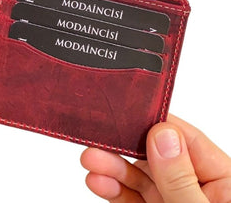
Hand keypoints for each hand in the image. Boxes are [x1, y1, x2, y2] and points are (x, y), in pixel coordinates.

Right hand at [81, 114, 230, 201]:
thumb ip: (181, 178)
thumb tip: (161, 135)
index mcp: (223, 179)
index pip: (185, 139)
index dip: (152, 124)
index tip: (124, 115)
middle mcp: (198, 186)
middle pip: (155, 155)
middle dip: (123, 148)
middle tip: (97, 141)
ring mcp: (176, 200)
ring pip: (140, 176)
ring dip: (112, 168)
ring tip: (90, 162)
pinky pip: (134, 197)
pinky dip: (114, 190)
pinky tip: (98, 182)